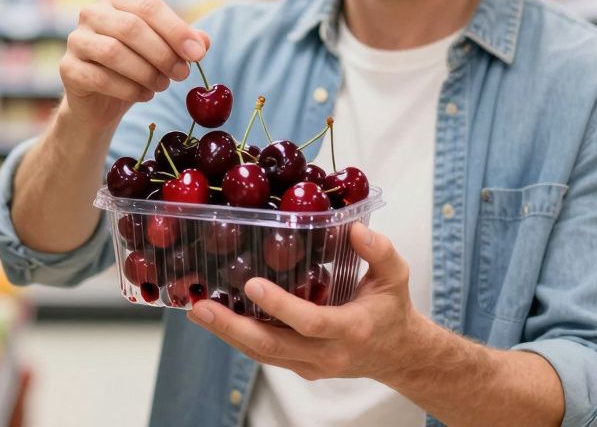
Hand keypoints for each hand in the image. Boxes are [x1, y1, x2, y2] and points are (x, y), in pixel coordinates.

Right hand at [61, 0, 208, 126]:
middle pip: (131, 27)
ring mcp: (75, 40)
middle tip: (182, 74)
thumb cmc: (136, 67)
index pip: (149, 6)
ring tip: (162, 85)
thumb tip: (203, 42)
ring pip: (113, 52)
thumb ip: (185, 43)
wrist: (102, 100)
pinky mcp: (68, 68)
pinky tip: (144, 95)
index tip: (197, 54)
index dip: (176, 30)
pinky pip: (100, 78)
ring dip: (145, 72)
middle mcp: (92, 12)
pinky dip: (128, 89)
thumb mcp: (165, 51)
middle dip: (162, 53)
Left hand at [189, 223, 422, 383]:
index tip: (252, 284)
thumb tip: (355, 228)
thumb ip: (380, 252)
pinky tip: (217, 319)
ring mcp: (311, 366)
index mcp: (350, 329)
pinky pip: (266, 355)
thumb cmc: (393, 310)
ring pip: (263, 354)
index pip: (310, 321)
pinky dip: (239, 338)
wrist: (398, 355)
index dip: (280, 305)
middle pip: (272, 346)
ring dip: (227, 334)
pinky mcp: (300, 368)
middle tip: (201, 306)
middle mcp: (327, 353)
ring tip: (198, 311)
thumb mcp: (396, 277)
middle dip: (233, 327)